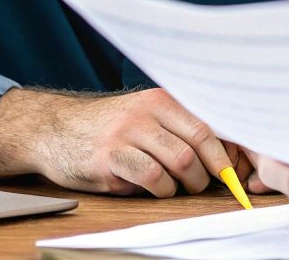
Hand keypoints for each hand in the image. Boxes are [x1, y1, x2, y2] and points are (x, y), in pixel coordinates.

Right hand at [0, 87, 234, 196]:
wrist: (54, 130)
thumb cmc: (108, 130)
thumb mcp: (143, 118)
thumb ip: (177, 130)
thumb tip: (225, 158)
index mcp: (161, 99)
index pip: (208, 123)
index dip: (225, 151)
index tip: (233, 171)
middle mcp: (146, 111)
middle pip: (199, 143)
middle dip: (210, 172)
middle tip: (203, 184)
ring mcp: (127, 133)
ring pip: (180, 161)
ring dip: (185, 184)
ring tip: (175, 187)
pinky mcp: (111, 158)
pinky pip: (152, 177)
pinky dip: (161, 190)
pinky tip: (151, 188)